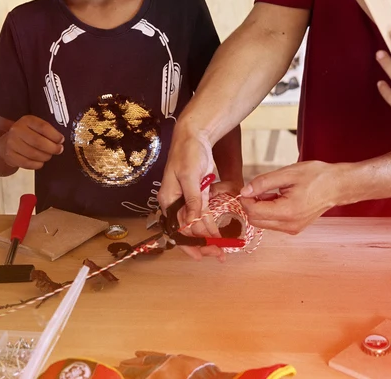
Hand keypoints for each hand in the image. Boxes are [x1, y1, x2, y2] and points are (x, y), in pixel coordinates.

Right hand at [0, 115, 63, 169]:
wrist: (5, 144)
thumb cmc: (26, 135)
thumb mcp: (34, 126)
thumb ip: (47, 130)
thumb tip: (60, 140)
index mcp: (26, 120)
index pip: (43, 127)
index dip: (55, 135)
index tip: (61, 140)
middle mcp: (17, 130)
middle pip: (39, 142)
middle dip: (52, 148)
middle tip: (59, 150)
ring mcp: (12, 143)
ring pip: (34, 154)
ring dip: (45, 156)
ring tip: (49, 155)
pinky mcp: (10, 156)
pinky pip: (28, 163)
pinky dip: (37, 164)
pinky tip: (40, 161)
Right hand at [157, 125, 224, 259]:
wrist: (195, 135)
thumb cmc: (188, 153)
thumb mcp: (190, 176)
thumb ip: (192, 200)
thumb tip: (193, 222)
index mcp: (168, 199)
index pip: (177, 228)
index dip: (189, 243)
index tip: (202, 255)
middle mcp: (176, 202)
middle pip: (187, 229)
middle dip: (202, 242)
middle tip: (218, 254)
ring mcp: (188, 198)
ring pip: (197, 223)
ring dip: (208, 235)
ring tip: (222, 248)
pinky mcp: (199, 193)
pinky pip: (204, 213)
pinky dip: (211, 223)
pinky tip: (219, 232)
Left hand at [238, 161, 338, 233]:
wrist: (337, 185)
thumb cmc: (317, 176)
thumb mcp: (287, 173)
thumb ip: (263, 183)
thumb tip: (244, 191)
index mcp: (287, 212)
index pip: (254, 212)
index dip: (245, 199)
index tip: (248, 187)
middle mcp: (289, 225)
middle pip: (256, 221)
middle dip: (252, 205)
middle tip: (259, 188)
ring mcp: (293, 229)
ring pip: (263, 223)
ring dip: (261, 208)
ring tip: (273, 191)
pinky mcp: (295, 228)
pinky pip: (274, 223)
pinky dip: (270, 211)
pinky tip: (279, 197)